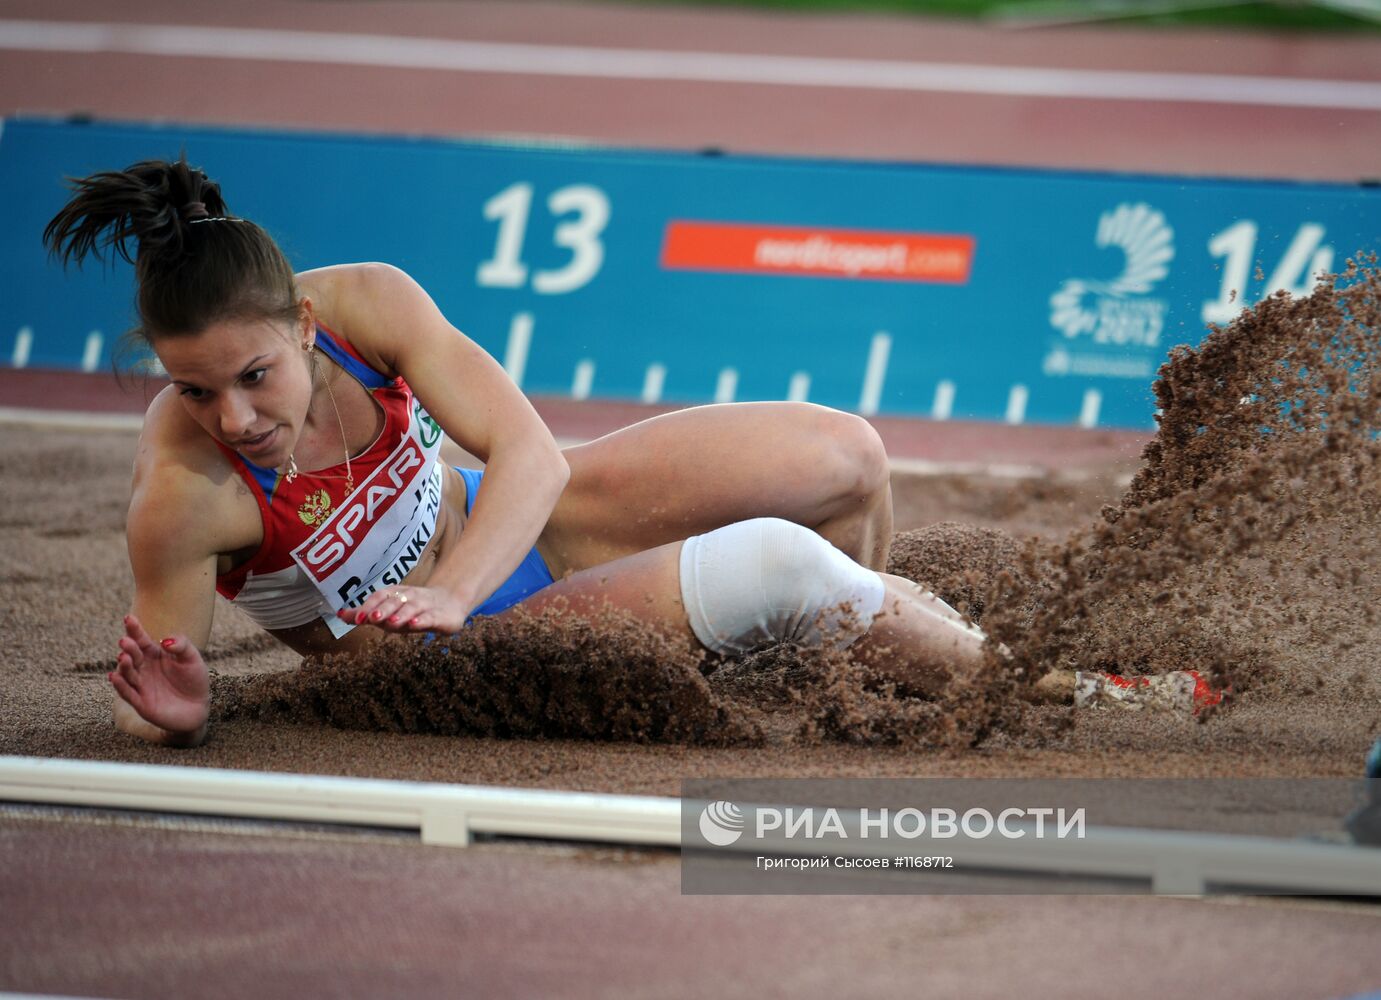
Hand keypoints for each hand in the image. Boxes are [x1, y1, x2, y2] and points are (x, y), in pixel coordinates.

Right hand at [109, 615, 210, 735]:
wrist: (198, 708)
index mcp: (154, 655)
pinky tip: (114, 676)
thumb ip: (182, 646)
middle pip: (133, 656)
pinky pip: (128, 693)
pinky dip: (121, 685)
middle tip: (125, 641)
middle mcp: (144, 669)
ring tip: (124, 657)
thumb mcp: (192, 659)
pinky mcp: (141, 703)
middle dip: (128, 648)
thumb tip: (165, 641)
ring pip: (127, 674)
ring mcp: (141, 685)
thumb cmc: (193, 680)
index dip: (134, 629)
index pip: (141, 640)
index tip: (128, 618)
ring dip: (124, 666)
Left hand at [338, 585, 470, 634]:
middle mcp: (410, 597)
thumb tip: (339, 615)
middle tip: (371, 619)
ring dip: (401, 614)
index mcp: (396, 594)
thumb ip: (365, 614)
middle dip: (383, 610)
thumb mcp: (389, 612)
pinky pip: (430, 617)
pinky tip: (415, 624)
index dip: (369, 606)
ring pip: (412, 608)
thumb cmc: (413, 610)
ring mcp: (425, 605)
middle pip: (395, 601)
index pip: (380, 597)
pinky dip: (422, 620)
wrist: (450, 603)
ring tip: (391, 623)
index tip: (357, 619)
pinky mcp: (439, 616)